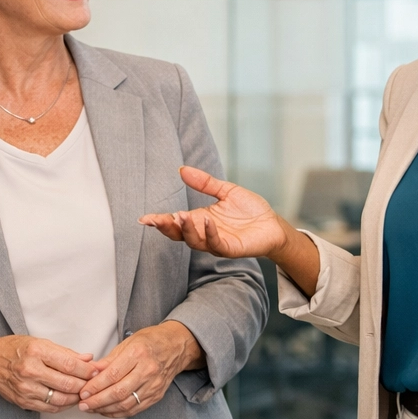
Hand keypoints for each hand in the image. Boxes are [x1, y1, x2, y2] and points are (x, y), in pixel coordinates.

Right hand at [0, 335, 96, 411]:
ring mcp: (26, 388)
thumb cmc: (14, 349)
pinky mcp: (23, 402)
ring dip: (76, 398)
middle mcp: (30, 370)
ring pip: (61, 399)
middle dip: (85, 385)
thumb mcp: (39, 342)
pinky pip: (50, 408)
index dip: (87, 370)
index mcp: (36, 351)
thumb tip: (89, 359)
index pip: (70, 364)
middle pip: (68, 384)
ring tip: (84, 392)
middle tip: (94, 384)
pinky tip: (69, 399)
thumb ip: (65, 352)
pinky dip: (64, 405)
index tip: (97, 371)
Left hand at [77, 321, 201, 417]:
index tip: (83, 392)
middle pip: (118, 392)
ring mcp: (154, 385)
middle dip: (97, 401)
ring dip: (105, 409)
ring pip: (126, 404)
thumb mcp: (127, 343)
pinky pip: (135, 409)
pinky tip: (106, 410)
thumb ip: (108, 360)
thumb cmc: (149, 341)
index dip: (95, 386)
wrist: (176, 346)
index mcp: (138, 353)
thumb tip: (90, 372)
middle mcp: (147, 370)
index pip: (112, 375)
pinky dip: (118, 412)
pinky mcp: (157, 395)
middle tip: (83, 404)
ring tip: (91, 409)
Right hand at [139, 166, 294, 259]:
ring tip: (182, 216)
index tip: (145, 218)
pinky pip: (216, 243)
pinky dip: (210, 233)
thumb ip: (205, 183)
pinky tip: (207, 221)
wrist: (272, 224)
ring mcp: (216, 242)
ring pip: (195, 241)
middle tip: (156, 220)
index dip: (160, 221)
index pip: (176, 223)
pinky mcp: (231, 248)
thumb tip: (182, 169)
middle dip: (167, 228)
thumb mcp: (226, 191)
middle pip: (179, 235)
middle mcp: (205, 233)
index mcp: (200, 219)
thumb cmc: (250, 210)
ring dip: (187, 229)